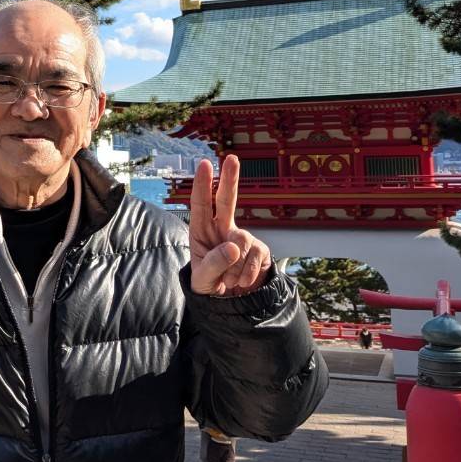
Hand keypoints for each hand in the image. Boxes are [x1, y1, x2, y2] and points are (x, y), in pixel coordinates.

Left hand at [189, 155, 271, 296]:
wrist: (231, 303)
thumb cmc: (209, 284)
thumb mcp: (203, 279)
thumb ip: (213, 264)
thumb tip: (234, 247)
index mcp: (201, 231)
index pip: (200, 205)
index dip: (201, 185)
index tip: (204, 164)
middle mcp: (222, 229)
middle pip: (226, 200)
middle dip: (229, 179)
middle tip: (231, 157)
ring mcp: (242, 238)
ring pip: (241, 243)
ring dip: (234, 267)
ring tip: (228, 280)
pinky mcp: (260, 249)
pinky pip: (254, 258)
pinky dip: (246, 274)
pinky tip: (241, 282)